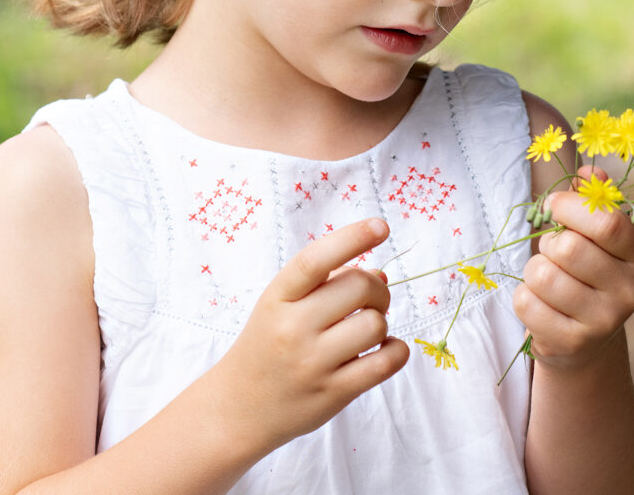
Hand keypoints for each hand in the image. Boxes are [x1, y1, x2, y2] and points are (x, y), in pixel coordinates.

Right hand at [209, 218, 408, 450]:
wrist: (238, 407)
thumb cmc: (267, 345)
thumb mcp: (280, 306)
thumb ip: (324, 285)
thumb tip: (381, 274)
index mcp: (277, 297)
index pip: (316, 260)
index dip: (352, 238)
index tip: (381, 226)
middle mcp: (292, 328)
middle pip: (359, 287)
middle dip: (377, 289)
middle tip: (371, 300)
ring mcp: (312, 363)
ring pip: (375, 325)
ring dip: (382, 323)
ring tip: (367, 331)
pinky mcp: (332, 393)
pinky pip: (385, 363)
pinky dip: (396, 351)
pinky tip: (385, 349)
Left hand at [513, 166, 633, 373]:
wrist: (584, 338)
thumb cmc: (586, 271)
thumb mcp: (596, 235)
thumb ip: (594, 199)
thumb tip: (590, 170)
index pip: (606, 222)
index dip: (569, 206)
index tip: (553, 206)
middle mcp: (631, 291)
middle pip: (568, 248)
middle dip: (549, 243)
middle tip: (554, 252)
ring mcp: (604, 322)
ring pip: (542, 275)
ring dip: (534, 270)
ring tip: (549, 279)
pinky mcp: (573, 343)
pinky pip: (527, 303)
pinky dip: (524, 297)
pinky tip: (542, 304)